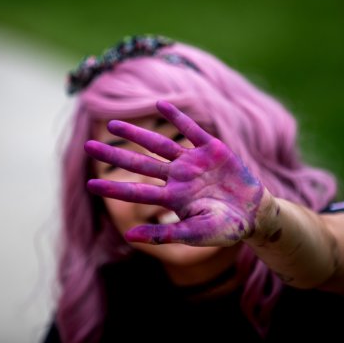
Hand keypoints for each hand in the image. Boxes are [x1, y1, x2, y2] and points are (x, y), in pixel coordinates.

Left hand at [85, 100, 264, 245]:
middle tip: (88, 147)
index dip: (113, 189)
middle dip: (114, 156)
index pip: (136, 192)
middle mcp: (177, 177)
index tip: (89, 184)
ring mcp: (192, 162)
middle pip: (140, 164)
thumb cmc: (225, 228)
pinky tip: (160, 104)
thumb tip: (128, 238)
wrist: (255, 213)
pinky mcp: (211, 148)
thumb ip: (164, 235)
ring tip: (112, 125)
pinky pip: (191, 129)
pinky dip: (177, 117)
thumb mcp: (195, 234)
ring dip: (136, 134)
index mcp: (172, 198)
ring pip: (159, 144)